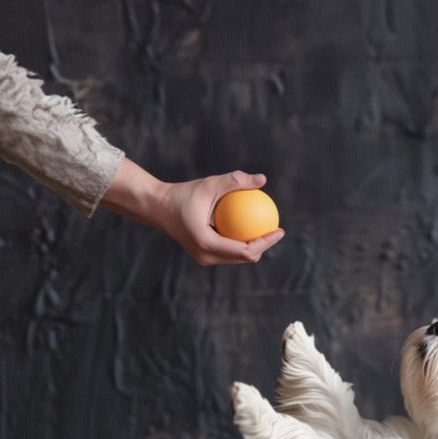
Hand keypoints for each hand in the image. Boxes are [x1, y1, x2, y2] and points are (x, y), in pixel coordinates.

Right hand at [100, 160, 285, 265]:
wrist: (157, 207)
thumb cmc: (183, 194)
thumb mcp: (210, 184)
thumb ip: (236, 181)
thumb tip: (262, 179)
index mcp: (207, 244)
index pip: (246, 250)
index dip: (266, 243)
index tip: (279, 229)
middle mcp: (206, 256)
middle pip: (244, 259)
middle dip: (264, 247)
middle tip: (276, 230)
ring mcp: (203, 258)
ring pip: (236, 258)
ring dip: (253, 247)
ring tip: (267, 230)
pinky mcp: (202, 254)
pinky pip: (228, 252)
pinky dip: (241, 242)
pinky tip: (250, 227)